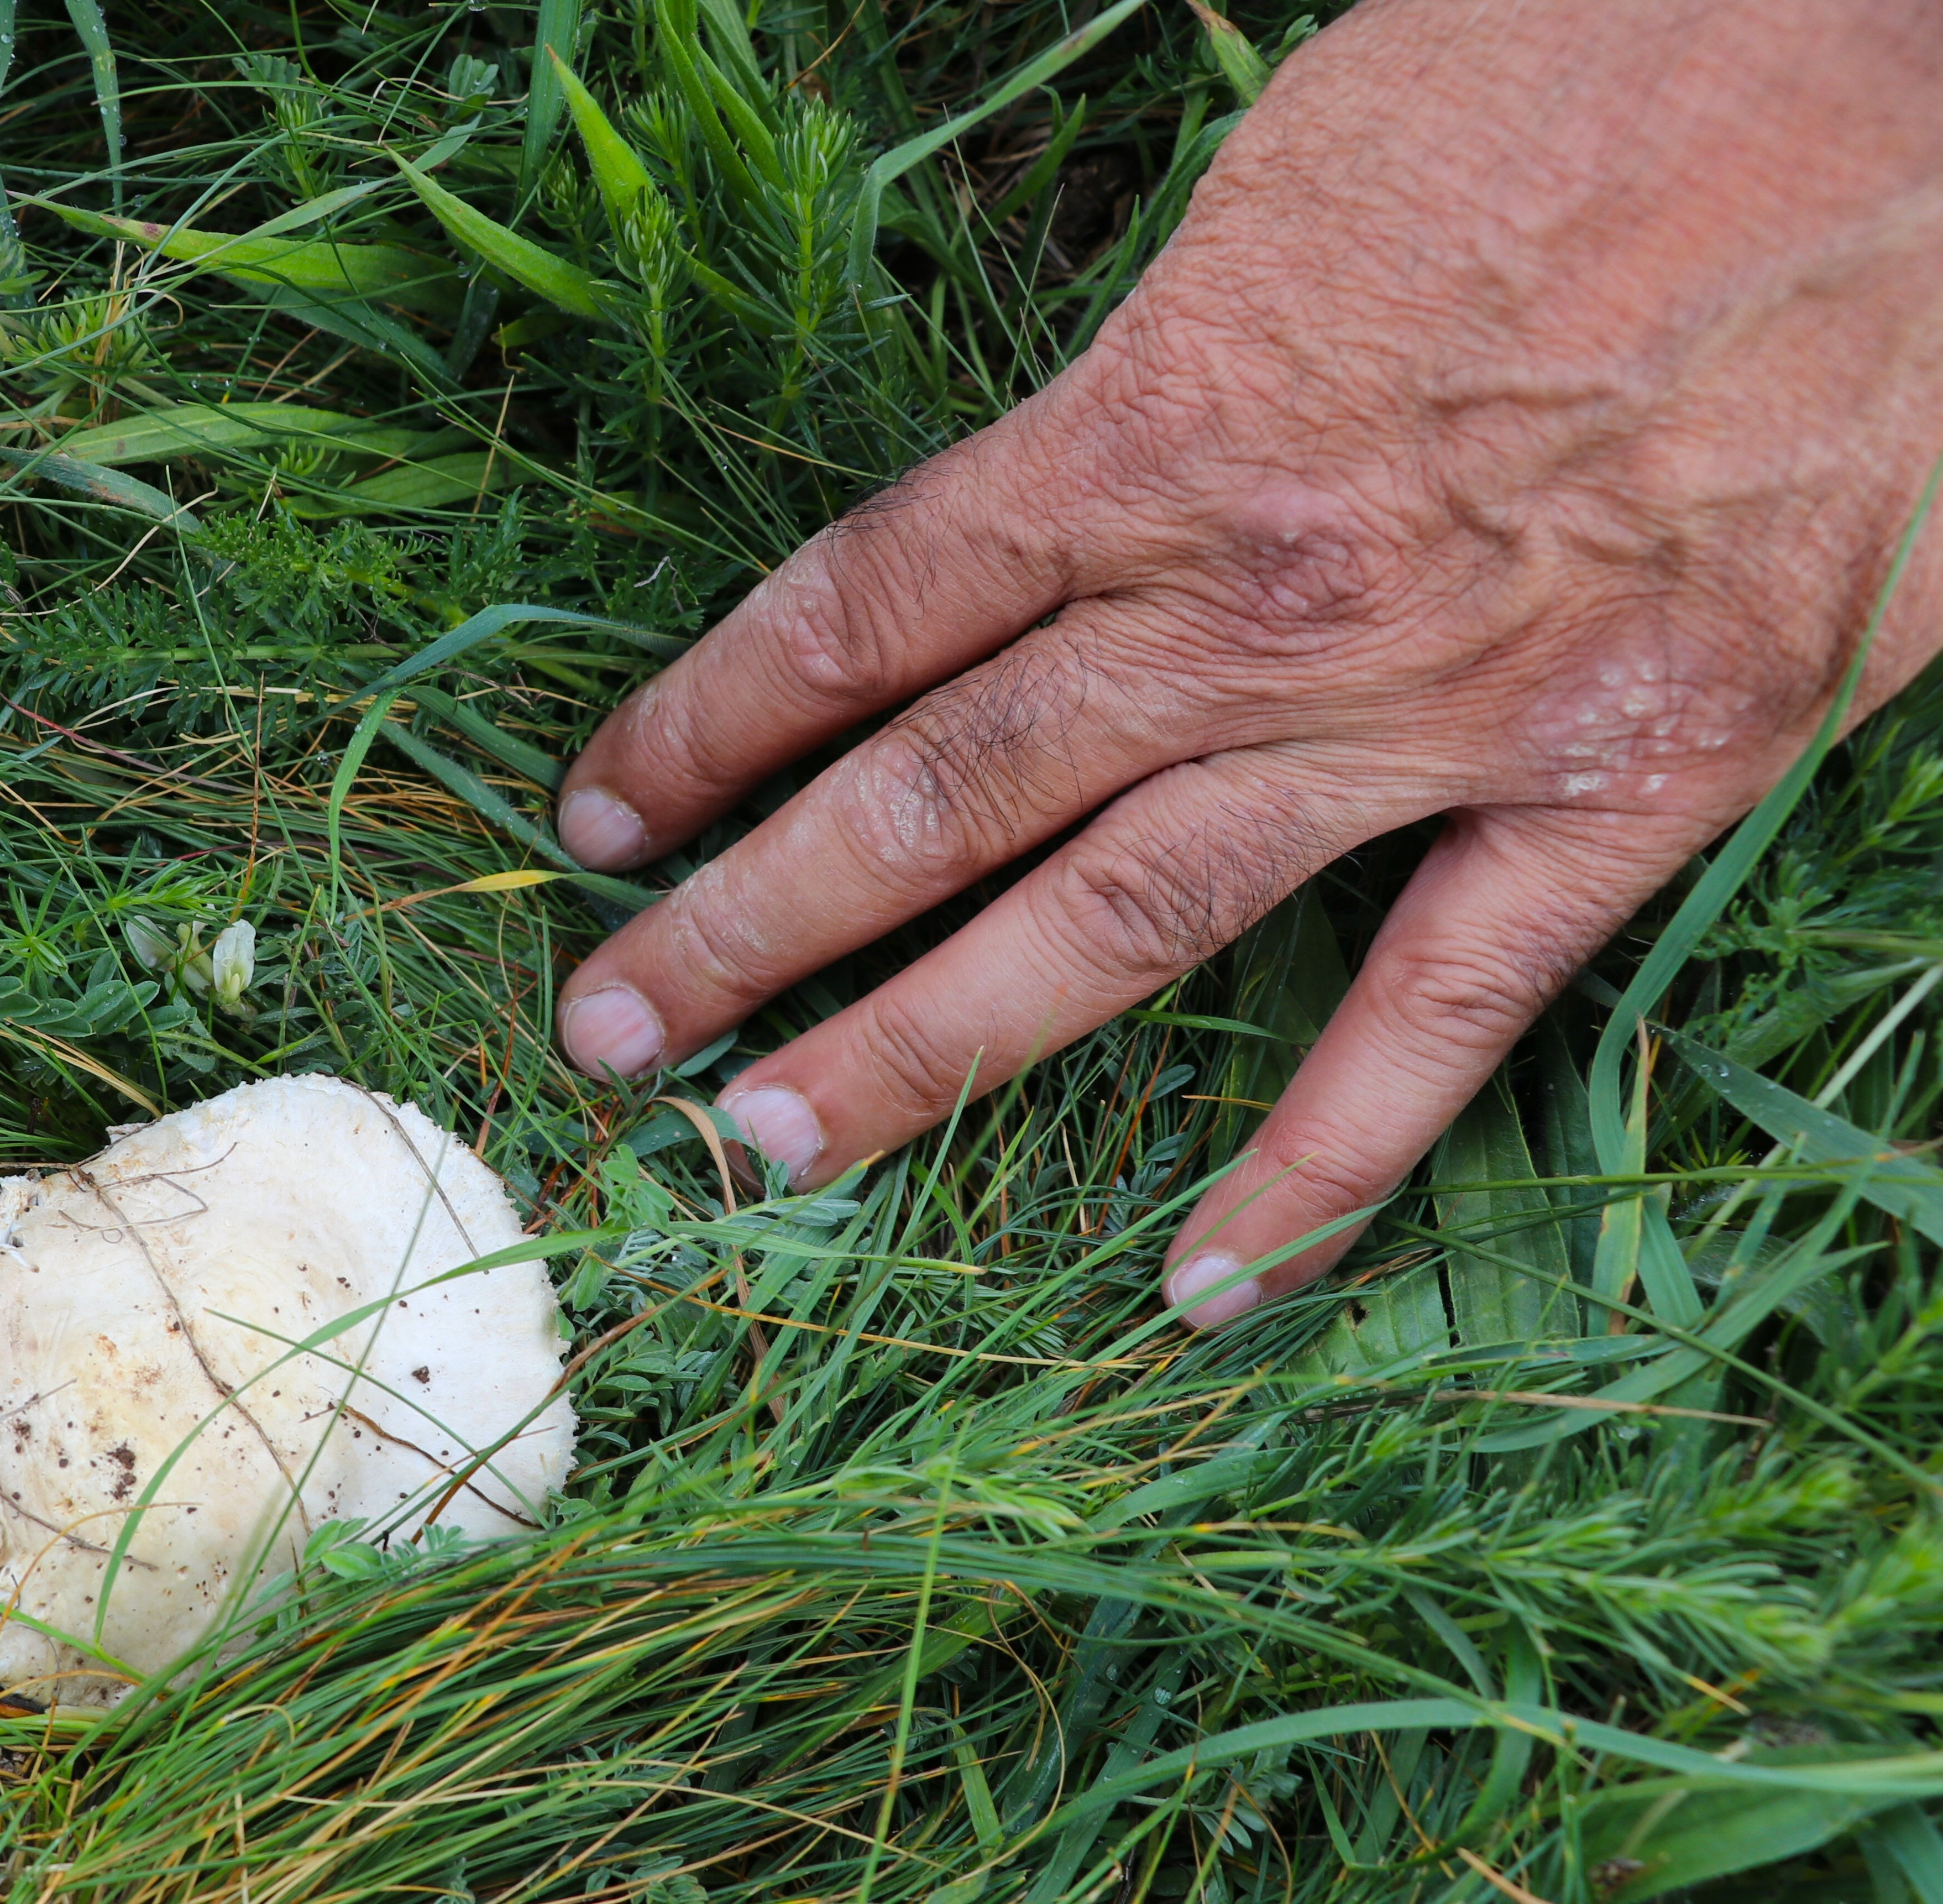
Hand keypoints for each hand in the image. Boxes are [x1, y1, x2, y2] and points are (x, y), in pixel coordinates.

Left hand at [548, 0, 1942, 1327]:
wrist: (1909, 83)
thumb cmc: (1601, 69)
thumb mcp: (1301, 183)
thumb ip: (1166, 372)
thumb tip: (1071, 477)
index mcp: (1159, 424)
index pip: (860, 615)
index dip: (705, 729)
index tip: (597, 818)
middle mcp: (1250, 598)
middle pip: (937, 796)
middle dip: (751, 928)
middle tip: (609, 1038)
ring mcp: (1432, 709)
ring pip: (1117, 923)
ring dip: (925, 1051)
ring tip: (761, 1153)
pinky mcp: (1625, 780)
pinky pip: (1442, 1015)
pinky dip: (1324, 1161)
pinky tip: (1205, 1277)